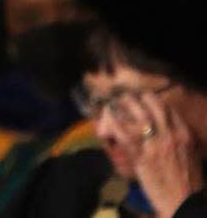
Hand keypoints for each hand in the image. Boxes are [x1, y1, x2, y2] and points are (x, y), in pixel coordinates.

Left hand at [118, 92, 203, 217]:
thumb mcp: (190, 154)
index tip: (142, 97)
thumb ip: (179, 139)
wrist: (185, 201)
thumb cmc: (188, 180)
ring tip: (113, 104)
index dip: (152, 100)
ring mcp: (156, 145)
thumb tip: (167, 129)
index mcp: (184, 135)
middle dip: (137, 98)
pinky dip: (114, 126)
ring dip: (123, 107)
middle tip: (125, 96)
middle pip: (153, 107)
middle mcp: (171, 136)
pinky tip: (107, 121)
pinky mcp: (142, 157)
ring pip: (138, 117)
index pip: (168, 109)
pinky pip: (125, 136)